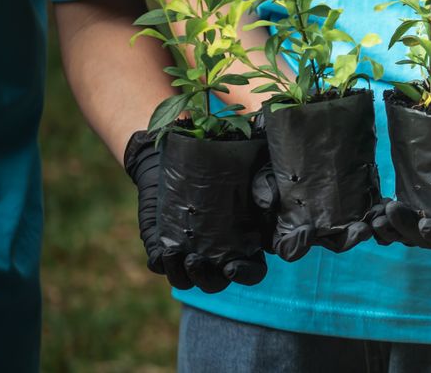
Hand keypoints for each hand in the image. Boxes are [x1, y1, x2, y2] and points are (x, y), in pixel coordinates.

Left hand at [125, 131, 268, 292]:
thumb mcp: (259, 170)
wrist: (194, 148)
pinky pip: (160, 264)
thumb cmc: (236, 162)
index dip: (245, 274)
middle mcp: (219, 253)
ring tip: (174, 254)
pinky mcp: (166, 241)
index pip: (252, 272)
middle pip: (216, 283)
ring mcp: (192, 249)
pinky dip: (161, 263)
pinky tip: (162, 252)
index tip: (232, 268)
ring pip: (186, 280)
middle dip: (205, 278)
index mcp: (247, 244)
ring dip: (180, 274)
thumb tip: (268, 206)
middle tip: (195, 260)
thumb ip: (270, 188)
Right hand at [257, 161, 374, 260]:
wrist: (297, 142)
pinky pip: (369, 213)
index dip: (298, 246)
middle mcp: (316, 228)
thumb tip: (266, 202)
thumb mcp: (262, 177)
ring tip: (375, 220)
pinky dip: (378, 212)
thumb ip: (263, 191)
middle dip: (348, 239)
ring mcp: (337, 217)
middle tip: (360, 231)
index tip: (307, 232)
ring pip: (354, 231)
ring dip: (366, 229)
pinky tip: (385, 205)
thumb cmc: (274, 166)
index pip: (291, 248)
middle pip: (333, 242)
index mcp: (289, 229)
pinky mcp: (356, 203)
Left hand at [372, 116, 430, 250]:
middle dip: (407, 229)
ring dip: (392, 229)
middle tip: (390, 213)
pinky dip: (390, 217)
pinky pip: (406, 220)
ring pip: (412, 234)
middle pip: (429, 239)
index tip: (424, 225)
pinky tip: (375, 209)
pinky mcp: (427, 212)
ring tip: (375, 218)